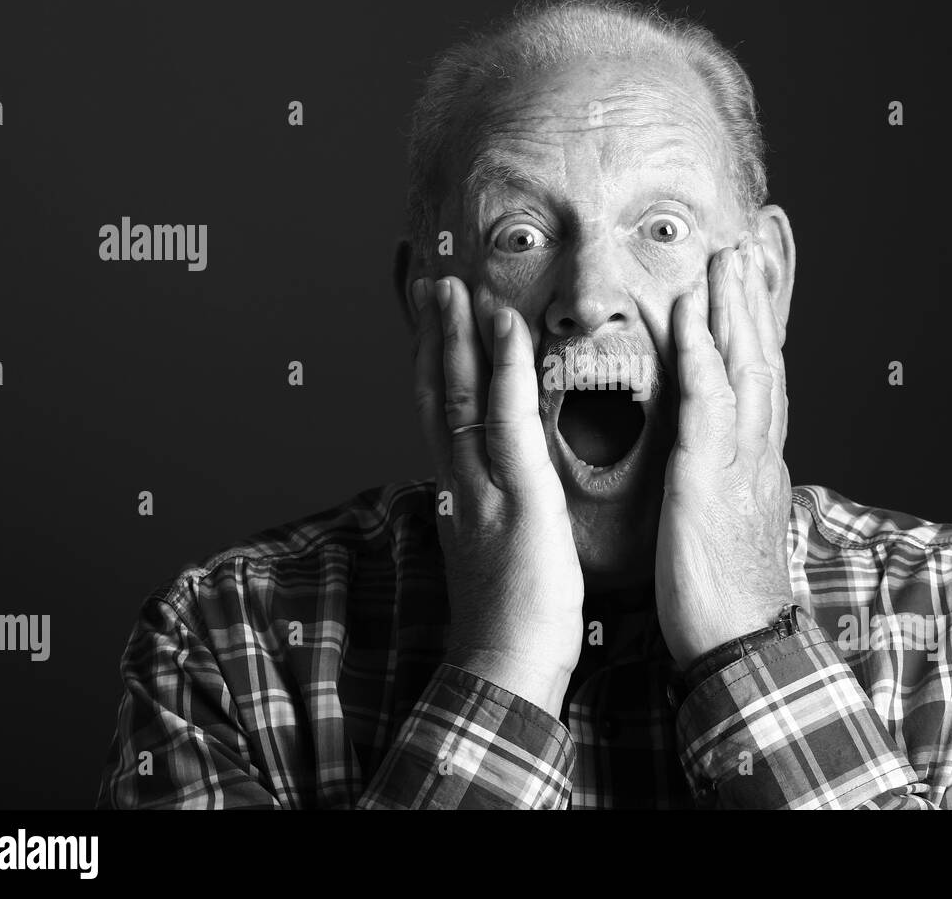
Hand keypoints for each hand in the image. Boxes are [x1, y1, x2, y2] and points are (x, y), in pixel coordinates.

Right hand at [413, 275, 583, 716]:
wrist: (506, 669)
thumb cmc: (512, 620)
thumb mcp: (496, 551)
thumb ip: (491, 509)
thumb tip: (493, 488)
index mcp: (459, 494)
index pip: (440, 415)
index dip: (434, 363)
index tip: (433, 322)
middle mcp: (460, 482)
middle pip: (436, 392)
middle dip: (434, 334)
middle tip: (432, 282)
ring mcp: (483, 487)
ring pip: (459, 395)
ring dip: (458, 334)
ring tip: (455, 286)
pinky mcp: (519, 498)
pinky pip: (507, 421)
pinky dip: (505, 368)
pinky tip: (506, 327)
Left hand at [655, 234, 793, 668]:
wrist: (741, 647)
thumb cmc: (725, 592)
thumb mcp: (732, 522)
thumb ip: (731, 479)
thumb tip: (730, 456)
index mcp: (756, 462)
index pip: (761, 380)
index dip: (758, 328)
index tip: (751, 282)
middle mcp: (755, 454)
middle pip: (761, 361)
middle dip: (753, 300)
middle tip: (747, 245)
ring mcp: (738, 466)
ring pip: (743, 373)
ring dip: (734, 312)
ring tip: (727, 259)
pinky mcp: (707, 487)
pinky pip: (706, 414)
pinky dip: (702, 363)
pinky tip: (691, 324)